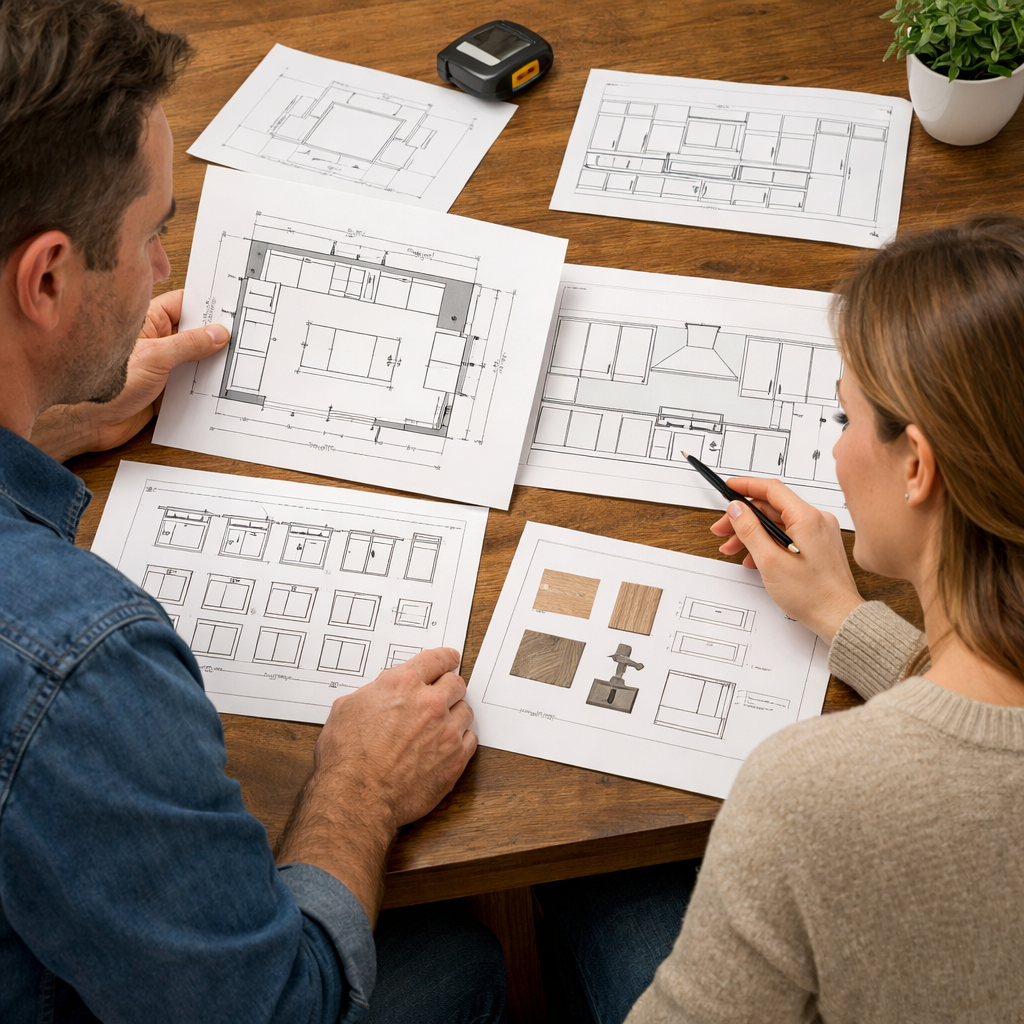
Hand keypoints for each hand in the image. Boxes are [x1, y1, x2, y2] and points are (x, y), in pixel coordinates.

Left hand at [29, 289, 228, 460]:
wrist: (91, 422)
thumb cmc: (107, 382)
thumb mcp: (155, 357)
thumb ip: (188, 344)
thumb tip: (218, 333)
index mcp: (149, 321)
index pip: (185, 304)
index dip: (208, 305)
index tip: (233, 308)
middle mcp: (158, 340)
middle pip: (195, 332)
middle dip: (217, 336)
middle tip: (244, 337)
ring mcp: (164, 365)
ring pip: (197, 359)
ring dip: (213, 363)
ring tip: (239, 363)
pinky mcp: (168, 389)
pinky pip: (194, 383)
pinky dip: (207, 386)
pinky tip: (223, 387)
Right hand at [275, 648, 475, 924]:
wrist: (357, 798)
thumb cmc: (346, 757)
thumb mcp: (346, 708)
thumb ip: (373, 692)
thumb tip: (382, 691)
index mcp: (403, 684)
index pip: (437, 659)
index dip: (444, 658)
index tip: (449, 660)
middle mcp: (430, 703)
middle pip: (457, 683)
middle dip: (449, 687)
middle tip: (441, 696)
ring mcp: (446, 731)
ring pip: (465, 711)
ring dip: (454, 715)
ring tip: (439, 727)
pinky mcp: (455, 759)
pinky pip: (470, 739)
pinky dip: (460, 740)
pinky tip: (445, 746)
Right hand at [711, 477, 862, 642]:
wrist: (838, 617)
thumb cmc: (811, 594)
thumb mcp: (769, 561)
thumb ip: (750, 530)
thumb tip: (736, 509)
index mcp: (807, 518)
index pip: (771, 489)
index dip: (746, 486)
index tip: (728, 487)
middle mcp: (816, 520)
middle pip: (772, 508)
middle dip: (743, 518)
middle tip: (722, 531)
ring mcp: (819, 532)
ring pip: (778, 523)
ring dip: (753, 533)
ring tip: (734, 550)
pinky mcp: (819, 545)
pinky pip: (788, 534)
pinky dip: (768, 542)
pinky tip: (755, 558)